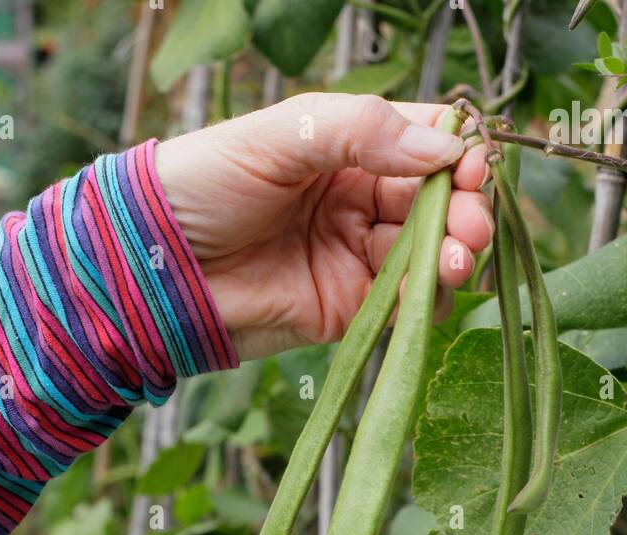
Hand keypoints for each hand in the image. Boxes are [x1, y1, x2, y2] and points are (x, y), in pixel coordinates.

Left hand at [154, 93, 492, 359]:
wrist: (154, 268)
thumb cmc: (203, 186)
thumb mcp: (280, 138)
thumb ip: (361, 132)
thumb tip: (442, 147)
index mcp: (346, 149)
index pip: (424, 142)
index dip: (456, 154)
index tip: (471, 167)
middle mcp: (359, 201)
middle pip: (437, 202)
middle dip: (464, 211)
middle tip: (471, 224)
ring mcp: (355, 257)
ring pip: (428, 254)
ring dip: (452, 255)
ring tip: (453, 256)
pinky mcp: (346, 310)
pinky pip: (402, 306)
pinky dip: (424, 298)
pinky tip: (429, 287)